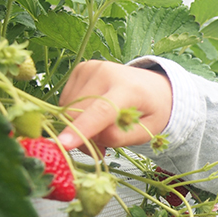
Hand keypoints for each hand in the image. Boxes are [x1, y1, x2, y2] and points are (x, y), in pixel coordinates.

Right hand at [57, 60, 172, 151]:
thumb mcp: (147, 130)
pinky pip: (67, 100)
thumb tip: (93, 138)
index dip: (82, 129)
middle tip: (101, 147)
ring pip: (68, 108)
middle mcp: (107, 73)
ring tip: (103, 126)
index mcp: (129, 88)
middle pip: (77, 113)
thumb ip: (120, 137)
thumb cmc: (152, 110)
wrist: (153, 85)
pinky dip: (77, 114)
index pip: (101, 110)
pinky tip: (95, 112)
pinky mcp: (80, 69)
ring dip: (79, 125)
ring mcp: (91, 68)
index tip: (64, 144)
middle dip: (83, 136)